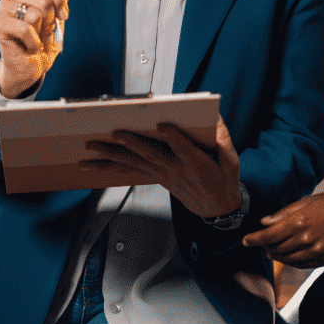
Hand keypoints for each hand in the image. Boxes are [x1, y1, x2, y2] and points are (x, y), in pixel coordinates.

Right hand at [0, 0, 69, 97]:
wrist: (30, 67)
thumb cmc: (43, 41)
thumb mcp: (58, 20)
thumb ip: (62, 2)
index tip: (63, 16)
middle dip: (51, 21)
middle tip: (44, 32)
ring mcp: (4, 7)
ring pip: (35, 13)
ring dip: (41, 33)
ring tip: (35, 39)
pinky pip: (25, 28)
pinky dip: (33, 43)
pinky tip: (30, 47)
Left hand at [84, 114, 241, 218]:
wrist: (214, 207)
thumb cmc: (221, 180)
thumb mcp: (230, 160)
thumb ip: (222, 138)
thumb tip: (214, 116)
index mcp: (196, 163)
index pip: (184, 148)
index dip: (174, 138)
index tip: (164, 126)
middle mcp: (175, 169)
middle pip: (151, 154)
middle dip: (132, 143)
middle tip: (117, 133)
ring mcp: (162, 174)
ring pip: (134, 163)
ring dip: (111, 155)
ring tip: (92, 147)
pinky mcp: (154, 176)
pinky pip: (129, 171)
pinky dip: (110, 167)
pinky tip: (93, 165)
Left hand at [242, 184, 323, 267]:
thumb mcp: (312, 200)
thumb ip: (287, 212)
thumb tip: (266, 221)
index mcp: (301, 220)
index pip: (268, 235)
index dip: (254, 240)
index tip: (245, 241)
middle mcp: (306, 239)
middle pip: (276, 248)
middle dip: (265, 247)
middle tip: (260, 243)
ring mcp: (317, 251)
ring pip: (288, 259)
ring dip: (277, 255)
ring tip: (273, 250)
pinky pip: (303, 265)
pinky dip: (293, 261)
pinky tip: (290, 256)